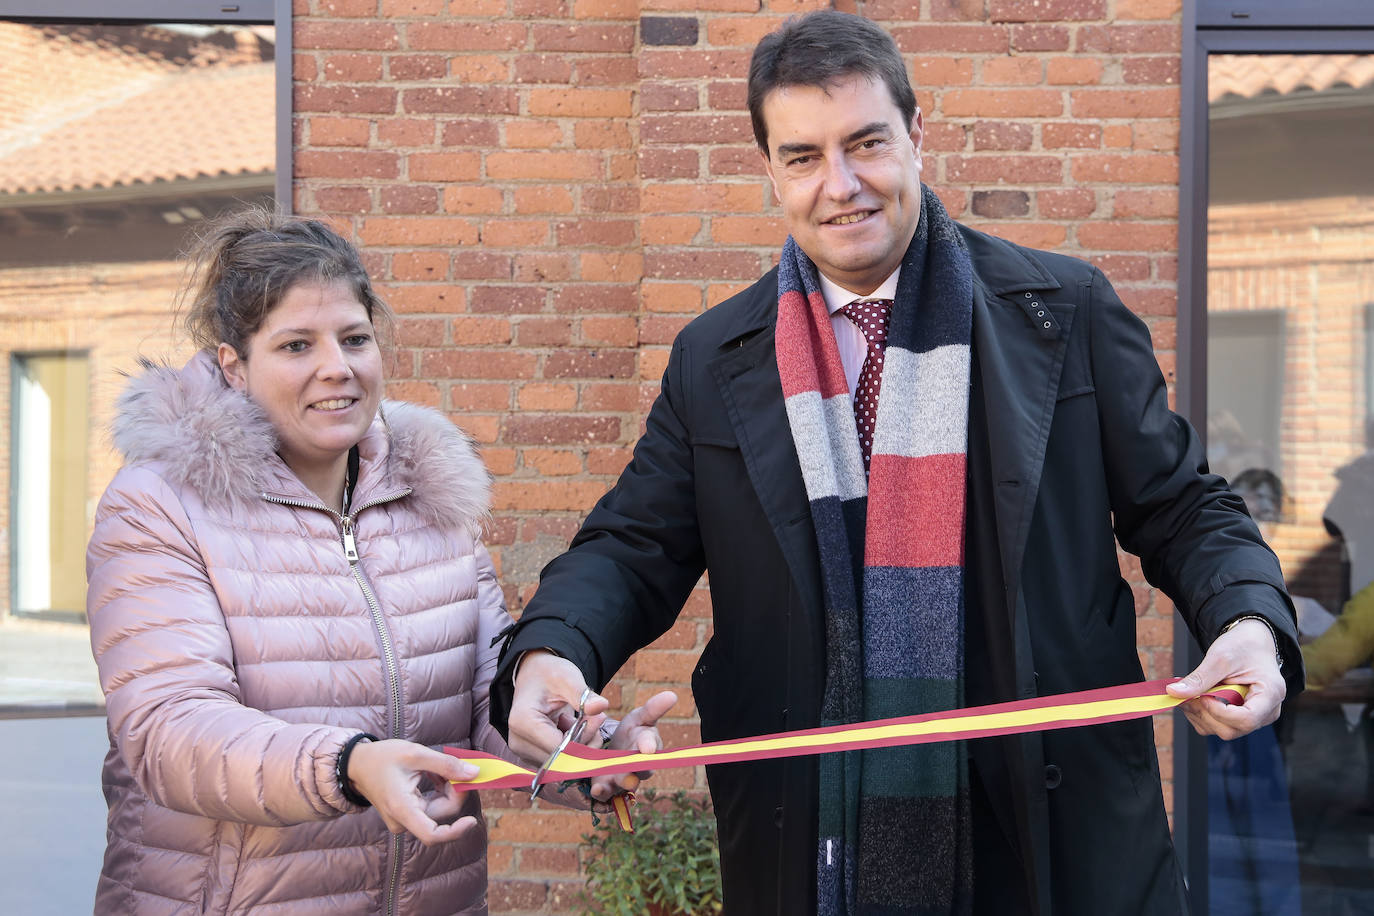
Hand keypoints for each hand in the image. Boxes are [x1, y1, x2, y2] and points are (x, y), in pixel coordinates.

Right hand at [345, 739, 480, 844]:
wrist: (357, 764)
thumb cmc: (382, 757)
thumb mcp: (415, 754)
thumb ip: (446, 765)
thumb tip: (475, 774)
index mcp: (402, 809)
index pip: (432, 835)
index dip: (456, 831)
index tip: (473, 820)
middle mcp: (403, 821)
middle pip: (442, 814)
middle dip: (454, 790)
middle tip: (455, 766)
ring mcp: (404, 820)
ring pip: (439, 809)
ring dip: (447, 788)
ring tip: (437, 767)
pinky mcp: (407, 816)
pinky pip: (432, 807)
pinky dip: (439, 790)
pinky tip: (434, 774)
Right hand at [507, 650, 610, 764]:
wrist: (534, 676)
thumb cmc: (549, 674)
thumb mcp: (567, 678)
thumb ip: (583, 694)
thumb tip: (601, 706)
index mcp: (523, 722)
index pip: (560, 747)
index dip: (585, 737)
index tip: (598, 718)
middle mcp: (518, 742)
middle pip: (561, 759)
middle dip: (585, 742)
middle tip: (596, 718)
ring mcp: (522, 752)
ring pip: (562, 763)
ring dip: (580, 745)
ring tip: (583, 720)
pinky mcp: (530, 757)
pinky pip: (559, 762)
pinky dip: (572, 748)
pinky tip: (572, 728)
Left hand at [591, 689, 677, 801]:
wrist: (615, 749)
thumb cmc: (633, 732)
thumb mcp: (641, 717)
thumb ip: (654, 708)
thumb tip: (672, 695)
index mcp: (648, 744)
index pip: (650, 744)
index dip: (649, 745)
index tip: (648, 748)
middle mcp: (640, 765)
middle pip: (641, 770)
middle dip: (636, 771)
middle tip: (630, 773)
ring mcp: (624, 778)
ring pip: (624, 783)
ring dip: (618, 783)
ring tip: (610, 784)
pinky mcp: (609, 787)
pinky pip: (607, 792)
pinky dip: (601, 791)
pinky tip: (596, 789)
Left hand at [1166, 618, 1285, 739]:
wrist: (1252, 643)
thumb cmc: (1243, 646)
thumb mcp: (1220, 657)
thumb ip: (1199, 678)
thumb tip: (1173, 693)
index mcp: (1271, 694)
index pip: (1246, 719)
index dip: (1219, 712)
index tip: (1203, 696)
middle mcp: (1267, 712)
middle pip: (1232, 729)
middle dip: (1204, 713)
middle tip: (1186, 693)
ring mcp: (1256, 718)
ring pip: (1223, 730)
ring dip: (1200, 714)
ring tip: (1190, 692)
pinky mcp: (1243, 718)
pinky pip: (1219, 726)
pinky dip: (1202, 715)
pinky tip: (1196, 697)